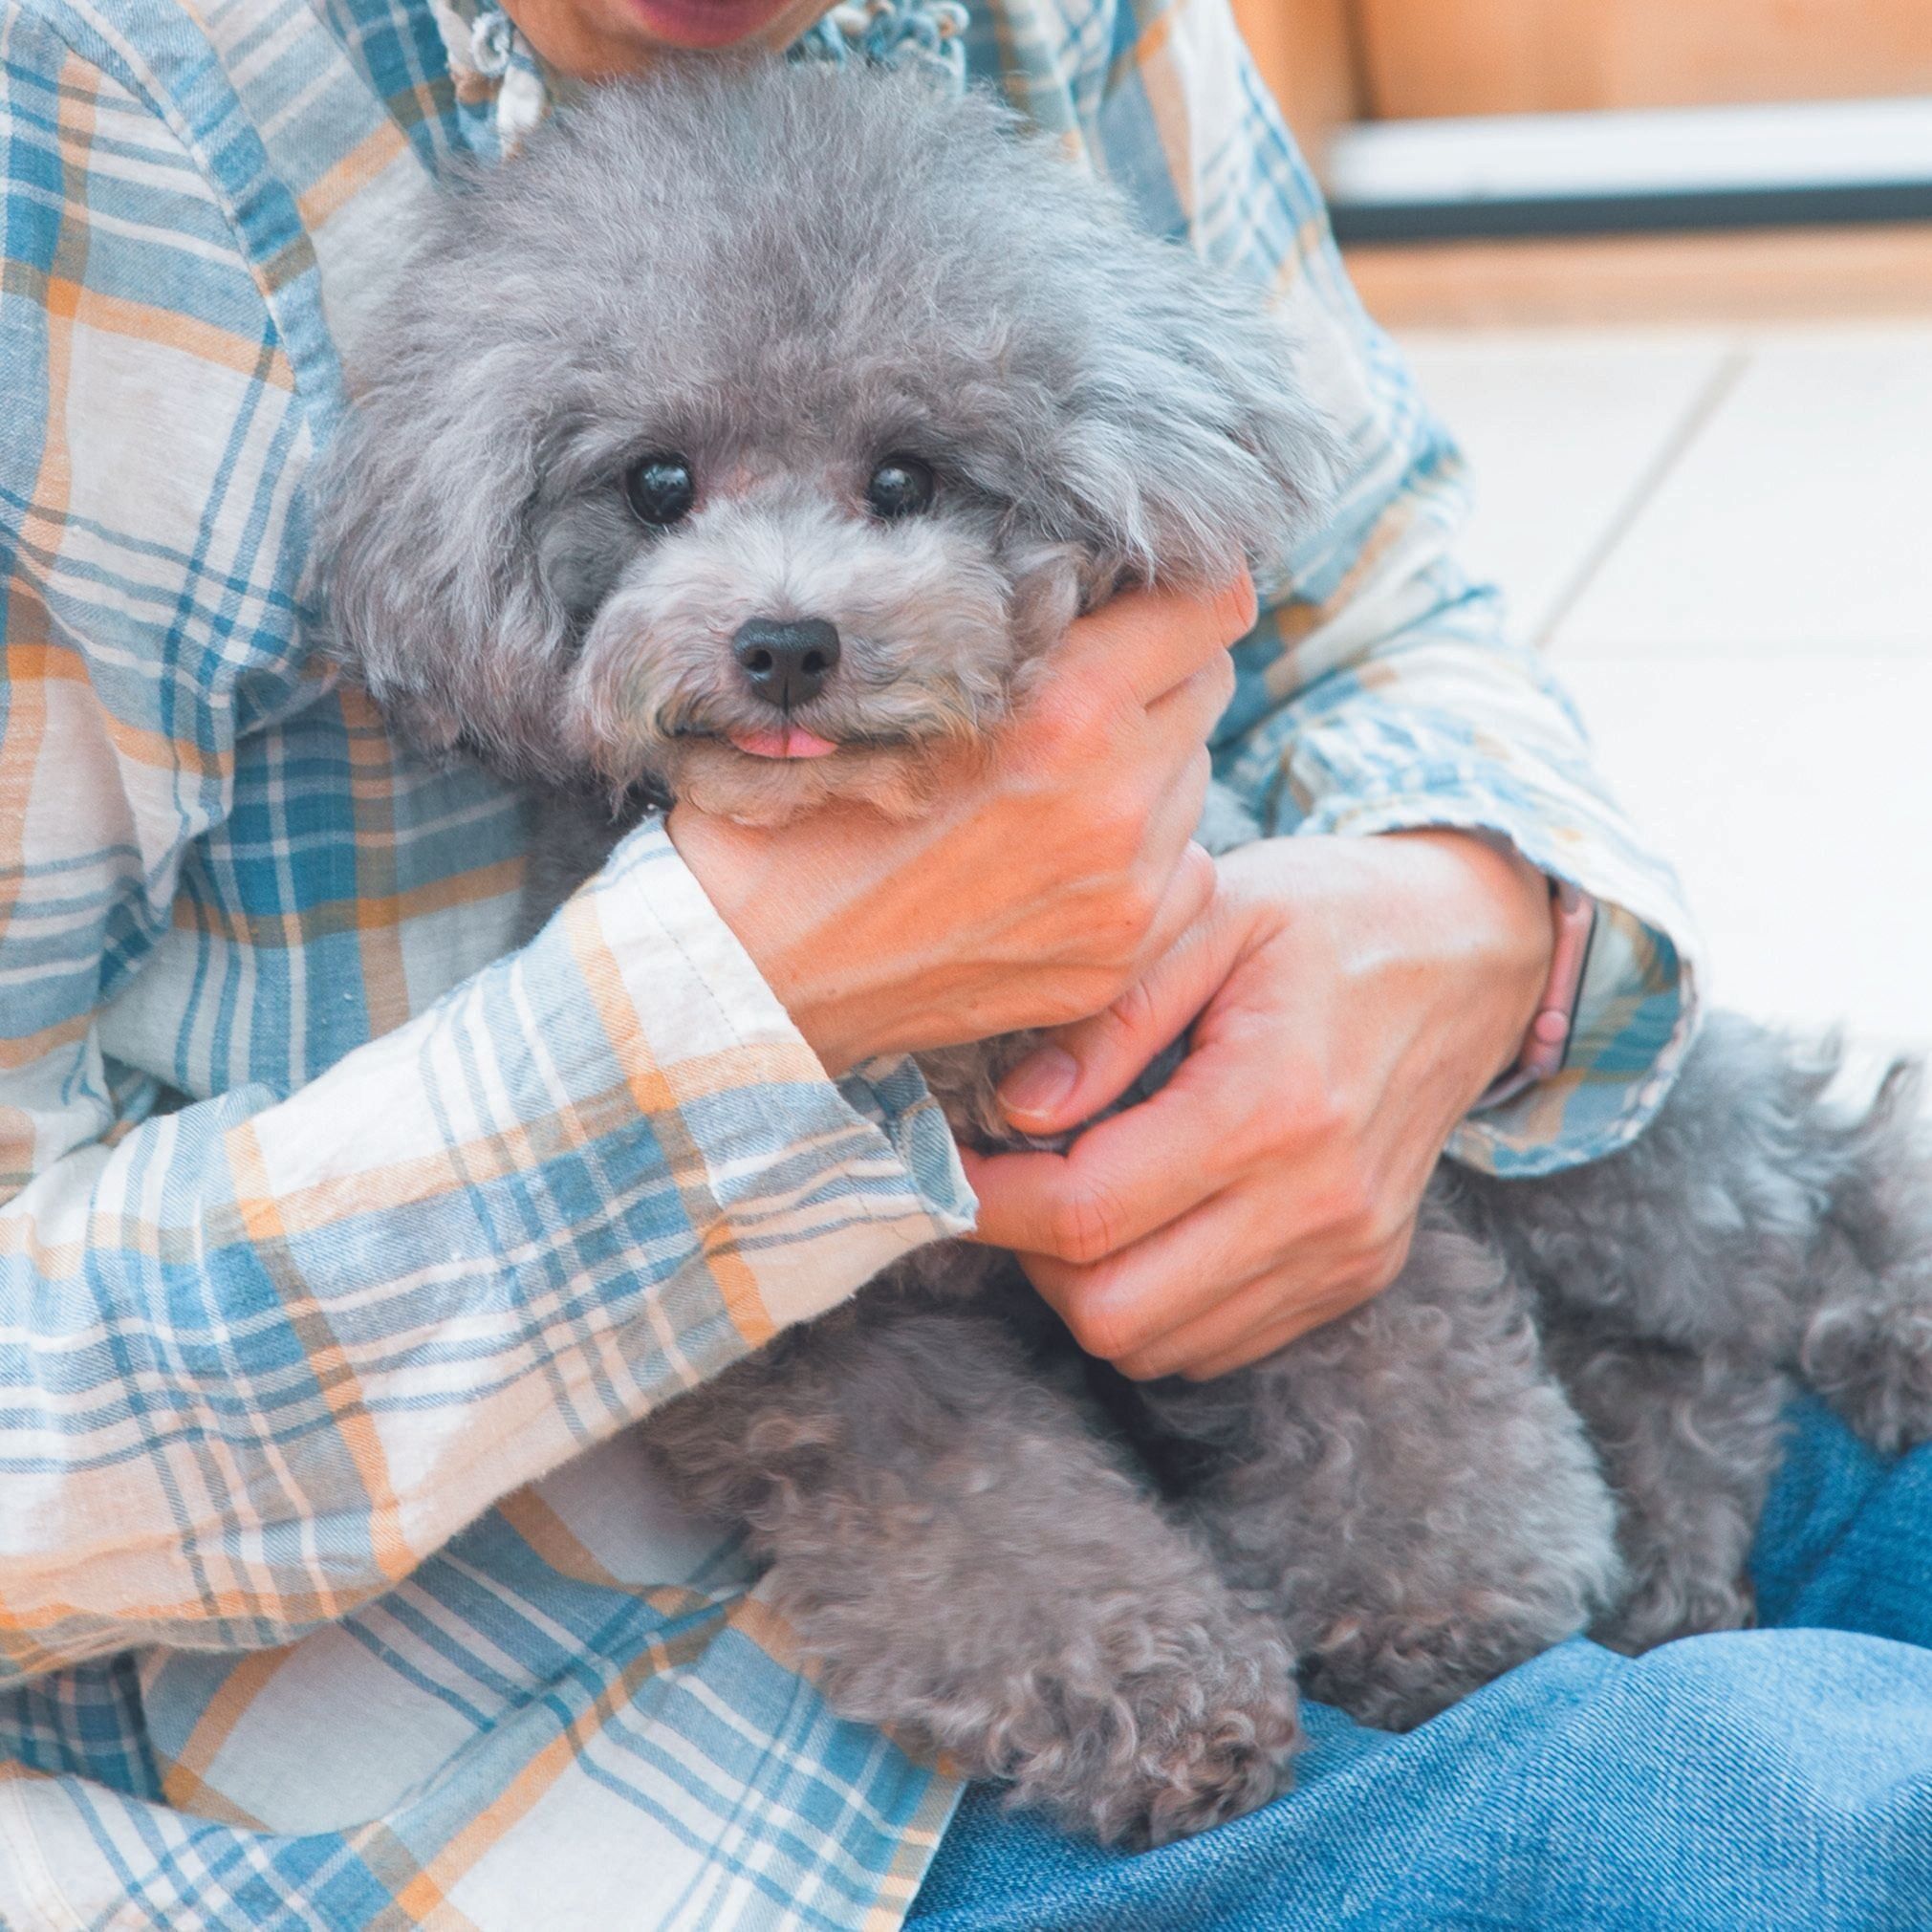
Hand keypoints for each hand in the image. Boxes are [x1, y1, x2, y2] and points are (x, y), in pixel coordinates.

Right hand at [668, 579, 1254, 1075]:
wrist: (750, 973)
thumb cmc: (791, 810)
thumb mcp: (889, 681)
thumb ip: (1005, 628)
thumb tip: (1083, 579)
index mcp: (1065, 715)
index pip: (1212, 604)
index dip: (1182, 586)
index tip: (1149, 593)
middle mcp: (1117, 805)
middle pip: (1209, 685)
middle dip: (1156, 670)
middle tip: (1081, 683)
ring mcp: (1126, 896)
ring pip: (1193, 779)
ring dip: (1147, 764)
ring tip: (1052, 782)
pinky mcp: (1114, 962)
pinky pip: (1186, 873)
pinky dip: (1146, 857)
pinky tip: (1063, 859)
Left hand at [963, 831, 1553, 1378]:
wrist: (1473, 951)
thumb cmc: (1330, 915)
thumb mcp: (1212, 915)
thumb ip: (1109, 1014)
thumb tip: (1016, 1109)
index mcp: (1273, 1104)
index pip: (1087, 1210)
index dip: (991, 1201)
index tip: (949, 1165)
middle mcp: (1320, 1202)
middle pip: (1113, 1308)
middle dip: (1031, 1257)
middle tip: (1012, 1181)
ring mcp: (1346, 1252)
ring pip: (1159, 1345)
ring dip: (1089, 1285)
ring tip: (1080, 1191)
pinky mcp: (1358, 1276)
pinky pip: (1217, 1342)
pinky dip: (1156, 1303)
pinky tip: (1148, 1220)